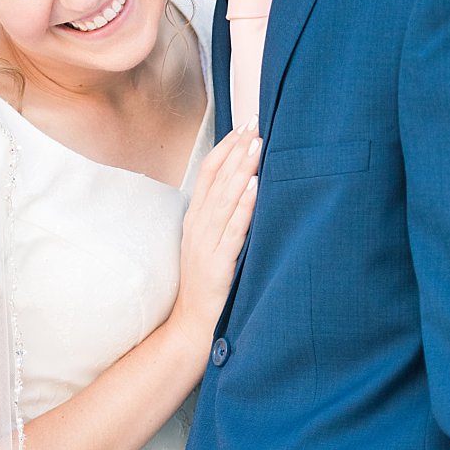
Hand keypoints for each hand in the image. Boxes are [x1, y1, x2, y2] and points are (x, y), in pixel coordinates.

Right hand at [170, 128, 260, 339]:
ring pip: (225, 198)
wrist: (191, 327)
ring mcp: (206, 244)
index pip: (209, 173)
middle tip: (256, 122)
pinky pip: (233, 229)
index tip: (245, 126)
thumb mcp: (211, 244)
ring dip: (242, 169)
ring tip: (257, 144)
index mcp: (195, 219)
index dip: (226, 148)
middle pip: (217, 179)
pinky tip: (256, 186)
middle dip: (237, 149)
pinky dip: (244, 206)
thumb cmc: (207, 285)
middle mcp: (197, 226)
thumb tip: (246, 188)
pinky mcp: (218, 263)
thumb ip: (224, 217)